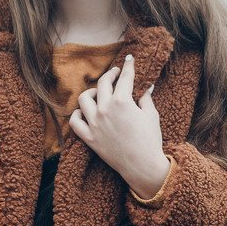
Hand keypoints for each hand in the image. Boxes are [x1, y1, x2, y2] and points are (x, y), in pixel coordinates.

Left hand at [68, 53, 169, 197]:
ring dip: (92, 93)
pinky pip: (75, 121)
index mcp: (122, 101)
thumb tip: (147, 87)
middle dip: (111, 75)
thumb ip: (145, 98)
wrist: (143, 166)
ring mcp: (94, 123)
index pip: (124, 78)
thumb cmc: (150, 140)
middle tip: (116, 74)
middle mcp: (105, 109)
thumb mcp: (151, 116)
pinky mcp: (89, 137)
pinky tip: (85, 112)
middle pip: (103, 83)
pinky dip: (78, 115)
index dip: (128, 66)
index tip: (129, 59)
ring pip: (84, 99)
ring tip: (100, 94)